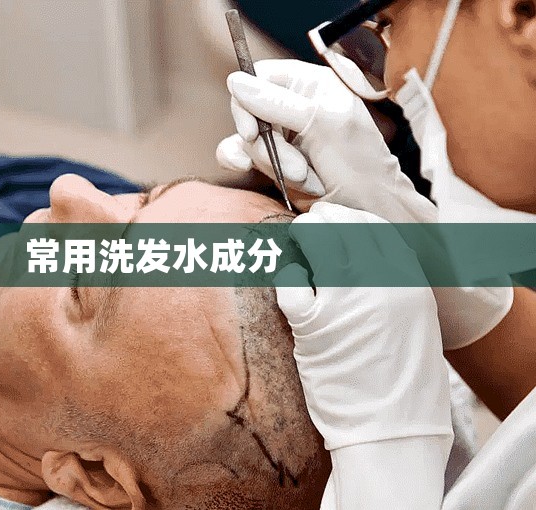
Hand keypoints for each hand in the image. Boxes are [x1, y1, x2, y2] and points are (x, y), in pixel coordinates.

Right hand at [217, 59, 435, 220]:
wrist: (367, 211)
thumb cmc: (361, 167)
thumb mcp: (325, 126)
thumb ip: (279, 103)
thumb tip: (236, 81)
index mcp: (311, 84)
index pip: (260, 77)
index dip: (248, 102)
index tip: (253, 132)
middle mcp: (293, 105)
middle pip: (249, 111)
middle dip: (269, 145)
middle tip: (298, 168)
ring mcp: (281, 133)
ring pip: (246, 137)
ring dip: (270, 162)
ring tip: (303, 178)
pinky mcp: (271, 158)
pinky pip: (238, 153)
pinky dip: (243, 164)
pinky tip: (246, 170)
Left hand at [275, 202, 451, 508]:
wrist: (392, 432)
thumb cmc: (402, 381)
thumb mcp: (414, 322)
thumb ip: (393, 284)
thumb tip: (361, 252)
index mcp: (410, 282)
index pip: (374, 227)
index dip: (348, 216)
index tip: (334, 216)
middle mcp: (382, 284)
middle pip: (343, 227)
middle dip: (321, 220)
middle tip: (308, 225)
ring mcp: (347, 302)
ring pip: (316, 244)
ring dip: (301, 238)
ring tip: (294, 242)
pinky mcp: (314, 325)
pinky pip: (291, 283)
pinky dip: (286, 276)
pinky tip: (288, 280)